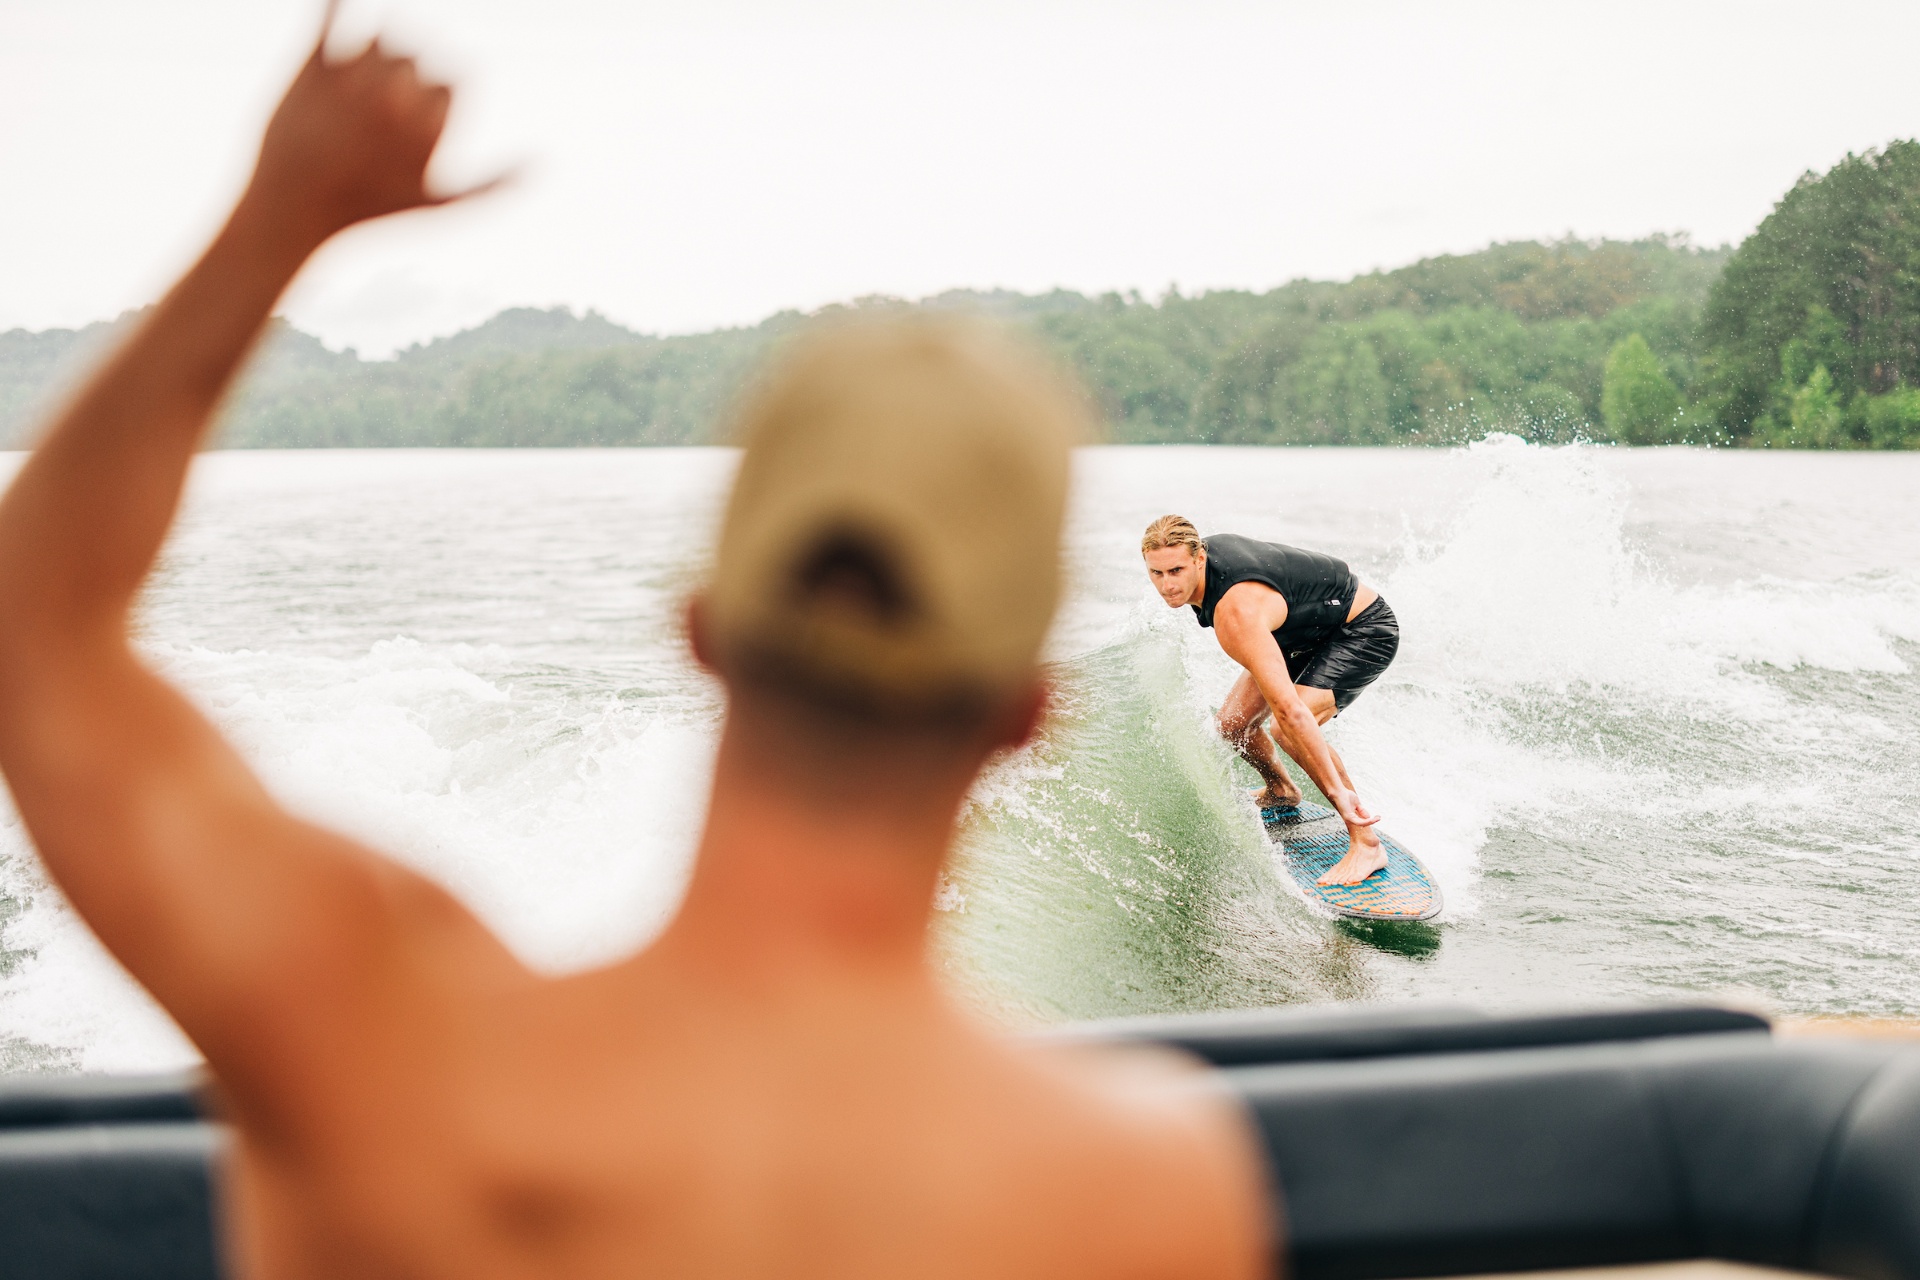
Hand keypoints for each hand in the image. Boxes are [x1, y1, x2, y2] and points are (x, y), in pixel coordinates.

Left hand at [241, 1, 501, 249]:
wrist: (293, 211)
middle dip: (405, 75)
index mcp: (433, 123)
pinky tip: (338, 2)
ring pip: (383, 34)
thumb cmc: (372, 212)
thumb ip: (496, 186)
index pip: (456, 79)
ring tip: (357, 91)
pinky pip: (331, 15)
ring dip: (375, 54)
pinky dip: (336, 3)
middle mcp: (397, 93)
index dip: (437, 98)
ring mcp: (354, 77)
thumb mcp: (440, 207)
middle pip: (419, 53)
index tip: (413, 122)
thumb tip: (546, 161)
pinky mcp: (312, 65)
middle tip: (380, 108)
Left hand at [1329, 788, 1380, 831]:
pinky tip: (1372, 819)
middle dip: (1372, 821)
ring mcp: (1348, 819)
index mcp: (1352, 816)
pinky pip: (1359, 822)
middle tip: (1379, 818)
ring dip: (1371, 822)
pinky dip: (1366, 821)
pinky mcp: (1348, 817)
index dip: (1370, 820)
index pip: (1363, 821)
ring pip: (1362, 824)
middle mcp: (1350, 819)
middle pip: (1363, 824)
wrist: (1339, 791)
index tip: (1378, 817)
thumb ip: (1362, 810)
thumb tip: (1369, 817)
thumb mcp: (1357, 804)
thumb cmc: (1346, 796)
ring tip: (1378, 818)